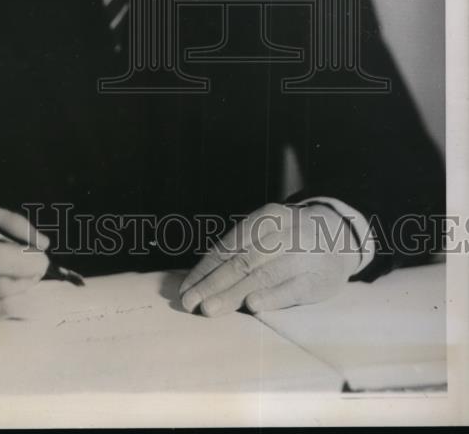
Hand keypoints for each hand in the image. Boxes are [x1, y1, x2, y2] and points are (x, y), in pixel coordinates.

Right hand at [0, 202, 49, 332]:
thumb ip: (10, 223)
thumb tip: (41, 244)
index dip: (21, 259)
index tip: (41, 253)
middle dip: (28, 276)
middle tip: (39, 265)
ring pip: (1, 307)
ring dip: (23, 291)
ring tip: (25, 276)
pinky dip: (9, 304)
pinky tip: (7, 290)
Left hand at [179, 202, 360, 315]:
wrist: (340, 237)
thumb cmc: (291, 238)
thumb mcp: (268, 232)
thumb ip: (241, 250)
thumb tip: (201, 277)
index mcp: (266, 218)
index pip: (229, 245)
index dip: (205, 268)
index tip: (186, 288)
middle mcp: (283, 233)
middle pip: (242, 261)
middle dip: (212, 283)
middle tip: (190, 303)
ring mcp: (302, 255)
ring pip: (262, 275)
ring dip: (233, 294)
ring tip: (209, 308)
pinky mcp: (317, 279)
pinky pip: (291, 288)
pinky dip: (270, 297)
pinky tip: (252, 306)